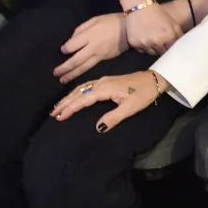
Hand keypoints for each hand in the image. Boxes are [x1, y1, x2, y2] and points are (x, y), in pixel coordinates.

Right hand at [51, 70, 165, 132]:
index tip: (59, 117)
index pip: (83, 100)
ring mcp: (104, 80)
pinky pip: (87, 85)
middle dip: (65, 102)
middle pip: (79, 92)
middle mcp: (101, 82)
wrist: (154, 79)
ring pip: (82, 88)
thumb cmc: (144, 94)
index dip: (70, 108)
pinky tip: (75, 95)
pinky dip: (77, 92)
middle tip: (53, 113)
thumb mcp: (130, 108)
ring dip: (70, 97)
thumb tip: (97, 128)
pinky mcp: (107, 80)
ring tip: (59, 106)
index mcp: (105, 89)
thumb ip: (114, 118)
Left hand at [54, 13, 127, 83]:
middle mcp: (93, 47)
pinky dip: (82, 72)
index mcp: (90, 35)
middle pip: (75, 60)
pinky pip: (91, 67)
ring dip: (72, 74)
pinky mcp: (105, 59)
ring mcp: (100, 55)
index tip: (62, 50)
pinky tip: (77, 76)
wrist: (130, 29)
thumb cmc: (111, 21)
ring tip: (63, 80)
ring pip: (83, 67)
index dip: (65, 49)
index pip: (72, 46)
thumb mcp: (94, 20)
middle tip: (55, 73)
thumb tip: (71, 41)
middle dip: (64, 67)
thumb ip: (81, 30)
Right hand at [124, 3, 182, 55]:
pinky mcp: (134, 44)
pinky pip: (141, 51)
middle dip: (162, 49)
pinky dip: (142, 46)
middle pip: (161, 53)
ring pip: (151, 53)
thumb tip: (183, 46)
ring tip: (151, 39)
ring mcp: (145, 44)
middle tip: (160, 42)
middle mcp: (157, 42)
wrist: (140, 6)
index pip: (171, 51)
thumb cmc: (158, 14)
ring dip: (152, 48)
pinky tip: (143, 38)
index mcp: (168, 37)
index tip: (169, 46)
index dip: (170, 48)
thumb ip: (179, 35)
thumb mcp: (173, 22)